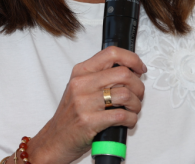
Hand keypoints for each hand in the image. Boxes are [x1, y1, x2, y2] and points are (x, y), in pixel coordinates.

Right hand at [26, 46, 146, 163]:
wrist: (54, 140)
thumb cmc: (71, 114)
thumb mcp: (81, 87)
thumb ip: (102, 75)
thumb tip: (131, 70)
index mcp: (81, 72)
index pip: (112, 53)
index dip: (132, 59)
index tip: (140, 68)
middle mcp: (81, 84)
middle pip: (124, 74)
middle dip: (138, 86)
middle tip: (138, 94)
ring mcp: (84, 103)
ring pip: (126, 94)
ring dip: (136, 104)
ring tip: (133, 109)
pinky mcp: (88, 121)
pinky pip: (121, 115)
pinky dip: (131, 119)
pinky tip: (127, 121)